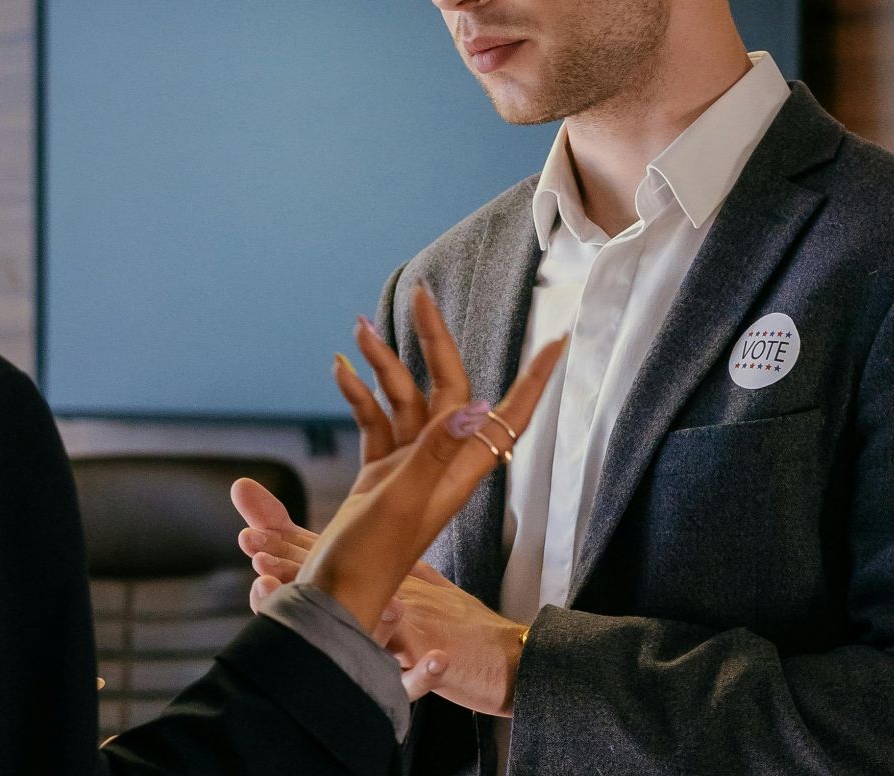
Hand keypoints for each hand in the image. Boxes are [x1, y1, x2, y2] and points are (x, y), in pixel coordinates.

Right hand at [235, 284, 563, 708]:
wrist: (335, 597)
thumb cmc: (371, 558)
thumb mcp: (403, 501)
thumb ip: (434, 452)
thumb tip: (474, 408)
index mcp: (460, 470)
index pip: (508, 415)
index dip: (535, 379)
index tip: (558, 341)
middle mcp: (441, 463)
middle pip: (447, 388)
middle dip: (432, 341)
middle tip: (419, 296)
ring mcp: (408, 466)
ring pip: (404, 399)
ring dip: (384, 364)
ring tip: (360, 329)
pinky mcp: (379, 473)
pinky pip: (375, 420)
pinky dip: (359, 394)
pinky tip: (341, 370)